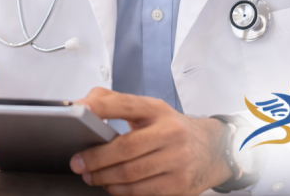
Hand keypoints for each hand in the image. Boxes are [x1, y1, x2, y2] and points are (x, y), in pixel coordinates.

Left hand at [69, 88, 231, 195]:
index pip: (125, 104)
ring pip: (131, 174)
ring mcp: (177, 159)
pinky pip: (142, 192)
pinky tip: (111, 186)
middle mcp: (170, 132)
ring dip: (104, 178)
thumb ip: (115, 103)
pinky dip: (120, 191)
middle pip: (125, 148)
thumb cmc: (171, 128)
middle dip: (95, 158)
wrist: (212, 149)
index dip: (100, 108)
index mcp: (158, 110)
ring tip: (91, 176)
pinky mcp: (179, 184)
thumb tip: (84, 104)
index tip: (78, 112)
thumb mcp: (149, 109)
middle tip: (78, 163)